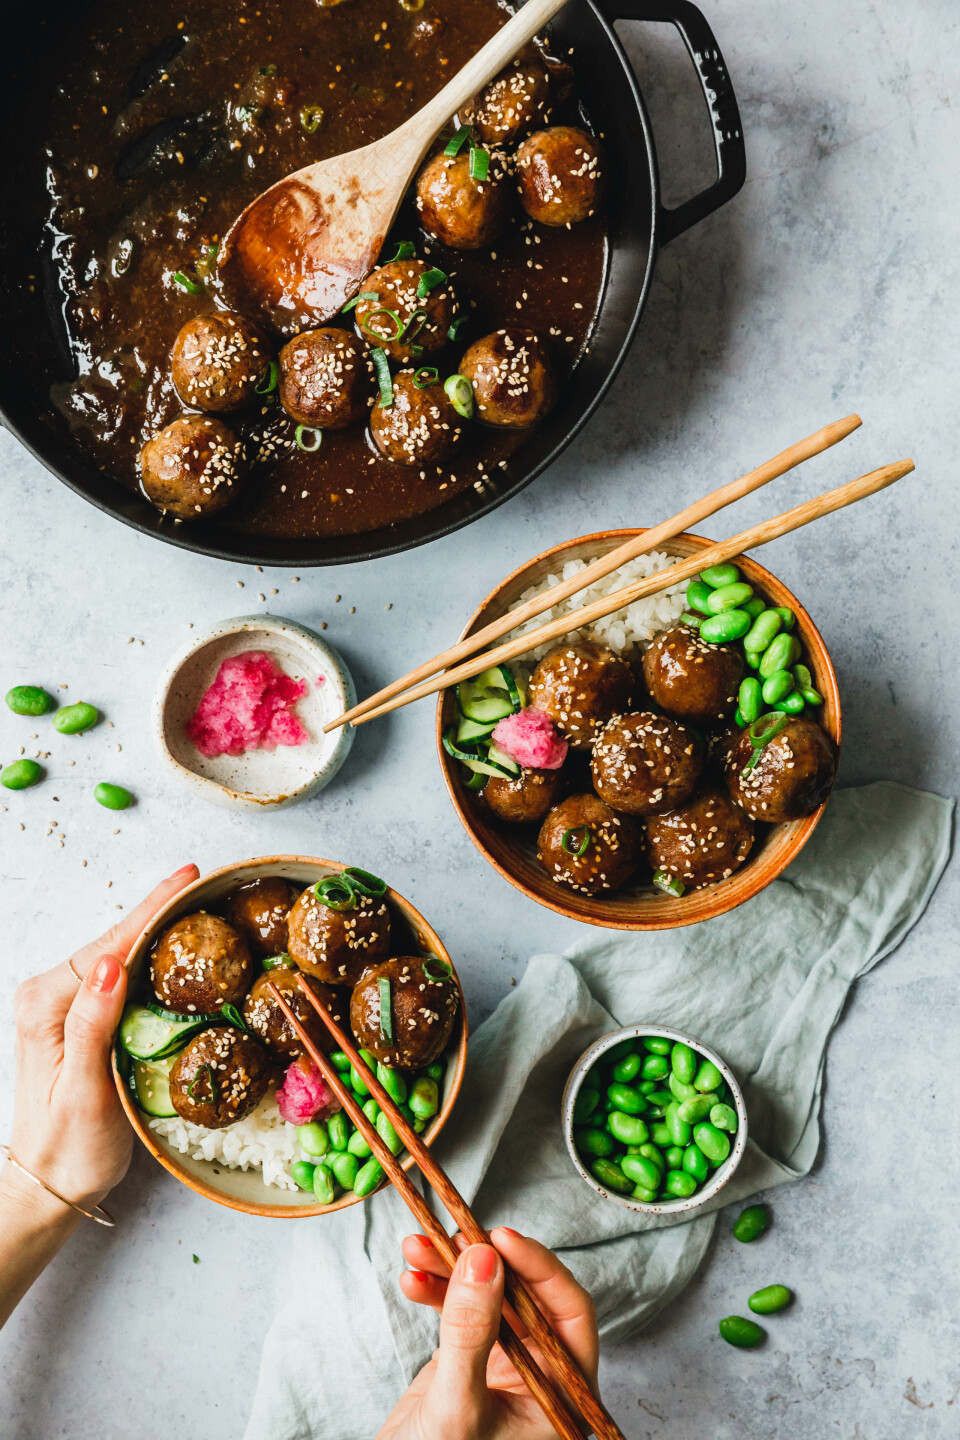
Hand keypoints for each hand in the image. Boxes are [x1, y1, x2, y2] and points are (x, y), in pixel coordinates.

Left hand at [6, 863, 199, 1209]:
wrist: (52, 1181)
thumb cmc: (71, 1147)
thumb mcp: (85, 1092)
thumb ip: (93, 1025)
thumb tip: (113, 964)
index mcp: (48, 1004)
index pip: (112, 945)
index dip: (153, 909)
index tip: (188, 879)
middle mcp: (50, 995)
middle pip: (116, 940)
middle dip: (161, 910)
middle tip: (205, 882)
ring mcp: (65, 1004)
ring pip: (121, 954)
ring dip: (159, 930)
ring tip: (198, 903)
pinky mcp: (81, 1016)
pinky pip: (122, 976)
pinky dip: (152, 957)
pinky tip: (176, 946)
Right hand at [377, 1228, 598, 1439]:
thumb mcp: (456, 1406)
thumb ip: (471, 1333)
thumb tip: (484, 1259)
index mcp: (560, 1398)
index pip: (569, 1314)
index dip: (539, 1270)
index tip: (501, 1238)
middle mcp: (539, 1379)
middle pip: (526, 1298)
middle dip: (487, 1261)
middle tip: (455, 1233)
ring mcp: (504, 1369)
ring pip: (489, 1297)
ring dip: (451, 1268)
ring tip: (417, 1247)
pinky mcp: (470, 1361)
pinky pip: (459, 1311)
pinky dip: (435, 1290)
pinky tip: (412, 1278)